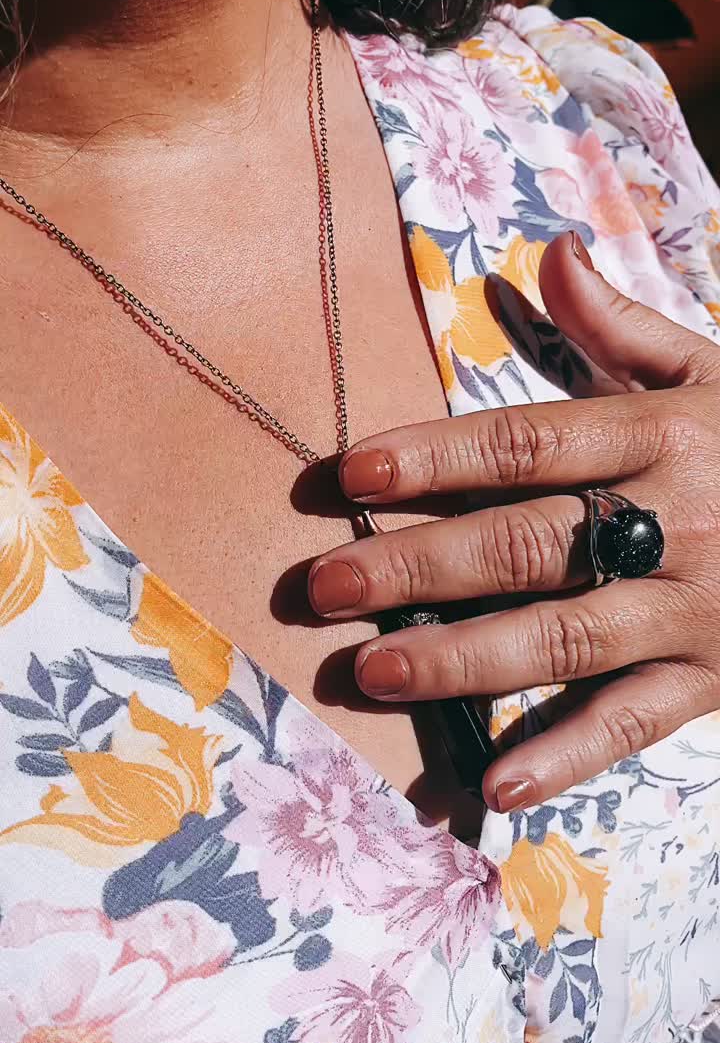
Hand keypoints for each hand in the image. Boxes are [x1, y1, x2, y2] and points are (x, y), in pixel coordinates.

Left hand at [308, 231, 719, 811]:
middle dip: (420, 566)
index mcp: (664, 436)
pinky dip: (566, 757)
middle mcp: (677, 522)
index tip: (350, 475)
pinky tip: (494, 787)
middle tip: (323, 587)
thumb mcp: (716, 372)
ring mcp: (697, 608)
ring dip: (464, 659)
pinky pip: (635, 723)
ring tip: (372, 672)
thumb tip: (547, 254)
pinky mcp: (715, 679)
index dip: (435, 458)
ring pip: (567, 636)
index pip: (529, 443)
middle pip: (529, 544)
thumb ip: (625, 326)